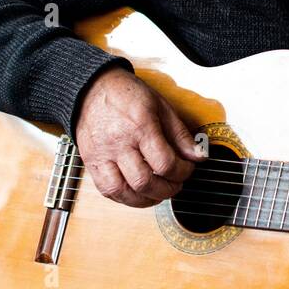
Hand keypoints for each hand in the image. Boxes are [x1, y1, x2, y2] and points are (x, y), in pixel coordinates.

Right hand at [74, 66, 204, 207]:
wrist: (91, 88)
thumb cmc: (126, 94)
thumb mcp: (161, 106)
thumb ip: (180, 134)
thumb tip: (198, 155)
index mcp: (139, 126)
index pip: (164, 163)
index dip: (182, 172)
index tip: (187, 168)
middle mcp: (118, 143)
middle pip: (144, 182)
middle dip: (166, 190)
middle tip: (175, 184)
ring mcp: (101, 155)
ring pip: (122, 192)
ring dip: (145, 200)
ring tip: (157, 193)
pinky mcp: (90, 162)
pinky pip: (106, 190)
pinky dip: (123, 198)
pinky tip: (136, 192)